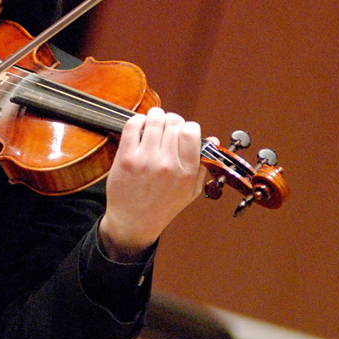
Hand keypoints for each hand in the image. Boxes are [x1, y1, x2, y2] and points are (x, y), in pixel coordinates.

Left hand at [99, 106, 214, 260]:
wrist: (133, 223)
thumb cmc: (163, 206)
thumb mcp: (190, 191)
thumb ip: (202, 164)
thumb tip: (213, 138)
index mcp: (186, 172)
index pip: (192, 132)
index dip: (188, 127)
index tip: (183, 131)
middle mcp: (167, 165)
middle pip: (173, 123)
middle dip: (172, 120)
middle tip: (167, 125)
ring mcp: (145, 161)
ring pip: (154, 120)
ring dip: (155, 116)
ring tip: (154, 121)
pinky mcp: (125, 158)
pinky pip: (132, 126)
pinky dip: (137, 120)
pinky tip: (140, 125)